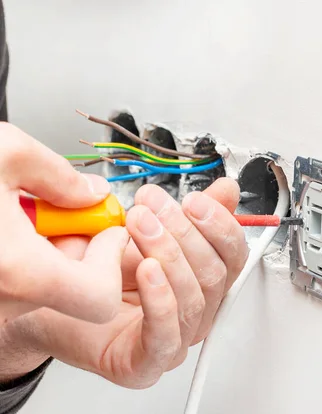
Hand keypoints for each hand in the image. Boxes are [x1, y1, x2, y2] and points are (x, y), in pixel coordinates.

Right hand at [0, 123, 128, 325]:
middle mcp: (2, 299)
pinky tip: (6, 222)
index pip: (101, 297)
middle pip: (74, 290)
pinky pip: (19, 282)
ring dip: (51, 249)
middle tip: (66, 212)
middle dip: (83, 249)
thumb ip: (60, 174)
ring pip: (45, 286)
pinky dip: (26, 255)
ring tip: (23, 210)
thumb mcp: (2, 152)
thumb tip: (90, 192)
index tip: (111, 229)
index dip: (113, 259)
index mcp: (19, 271)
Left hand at [2, 178, 248, 387]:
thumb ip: (188, 214)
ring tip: (139, 226)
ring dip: (168, 256)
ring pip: (194, 299)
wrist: (46, 301)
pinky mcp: (146, 364)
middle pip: (215, 274)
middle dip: (185, 234)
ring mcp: (174, 339)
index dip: (221, 224)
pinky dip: (160, 300)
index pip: (233, 255)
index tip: (194, 199)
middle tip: (151, 208)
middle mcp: (195, 311)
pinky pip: (165, 336)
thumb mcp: (145, 231)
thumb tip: (226, 191)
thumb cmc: (95, 271)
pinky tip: (146, 271)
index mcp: (203, 281)